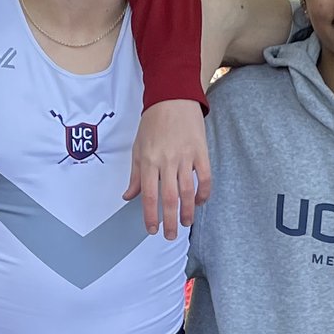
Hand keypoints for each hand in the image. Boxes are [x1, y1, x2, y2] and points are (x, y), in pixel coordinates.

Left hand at [125, 97, 211, 238]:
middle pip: (169, 198)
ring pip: (188, 191)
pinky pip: (205, 178)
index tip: (152, 230)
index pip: (149, 195)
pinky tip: (200, 202)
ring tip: (186, 223)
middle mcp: (167, 161)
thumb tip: (128, 197)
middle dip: (170, 221)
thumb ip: (135, 175)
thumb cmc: (153, 122)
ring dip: (188, 211)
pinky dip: (204, 193)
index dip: (150, 216)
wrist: (173, 97)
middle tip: (170, 236)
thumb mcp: (138, 148)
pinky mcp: (201, 151)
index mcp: (149, 161)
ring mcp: (186, 157)